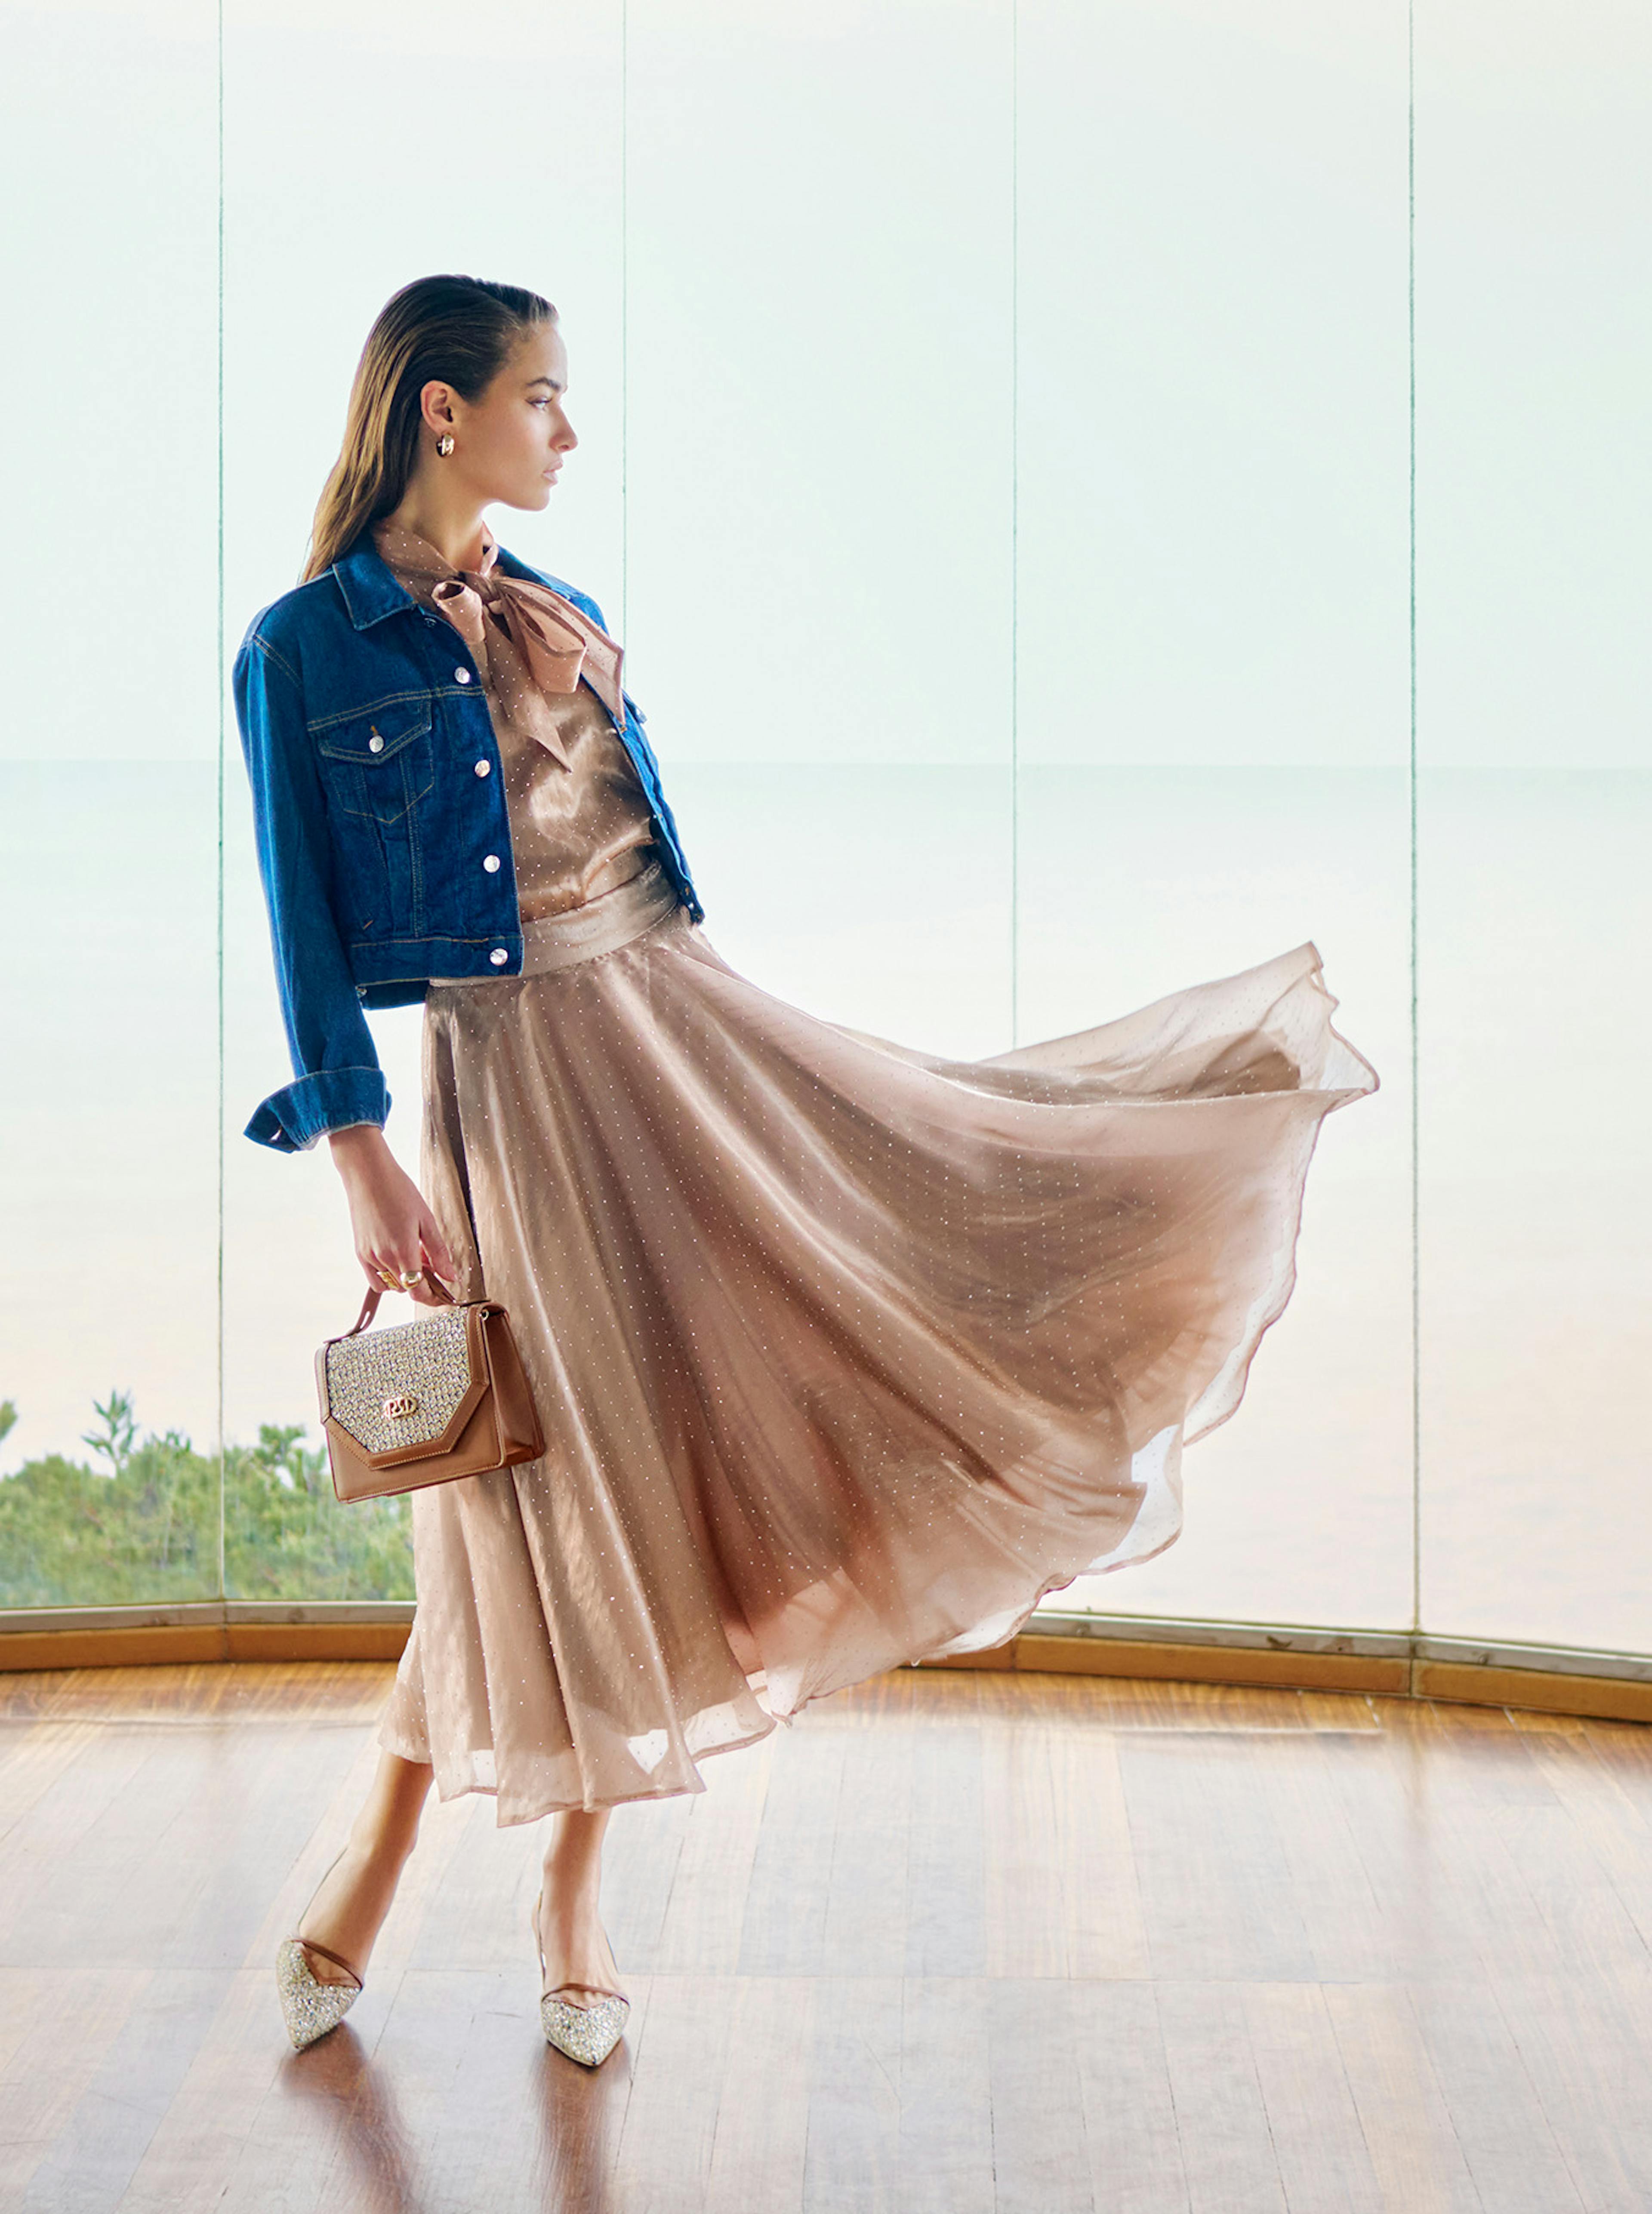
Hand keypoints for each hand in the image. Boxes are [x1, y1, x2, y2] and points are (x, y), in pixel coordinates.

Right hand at [328, 1126, 457, 1307]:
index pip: (418, 1291)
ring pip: (391, 1284)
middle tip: (431, 1264)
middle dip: (423, 1283)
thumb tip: (451, 1276)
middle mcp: (383, 1258)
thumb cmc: (398, 1191)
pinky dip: (389, 1276)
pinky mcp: (359, 1252)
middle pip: (407, 1288)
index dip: (433, 1298)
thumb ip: (439, 1252)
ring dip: (406, 1278)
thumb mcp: (426, 1220)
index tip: (443, 1296)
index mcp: (402, 1251)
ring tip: (414, 1255)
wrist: (368, 1174)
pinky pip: (375, 1278)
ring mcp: (369, 1256)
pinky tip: (397, 1257)